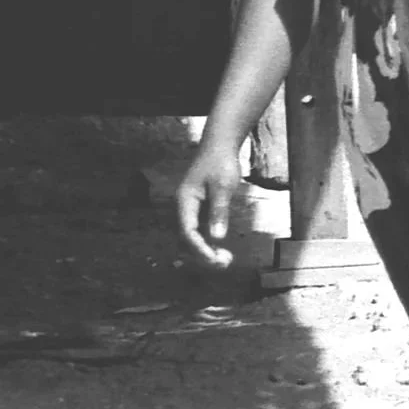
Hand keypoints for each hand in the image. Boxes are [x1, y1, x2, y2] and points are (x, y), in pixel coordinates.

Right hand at [173, 138, 247, 270]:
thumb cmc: (221, 162)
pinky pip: (198, 232)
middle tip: (225, 263)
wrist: (220, 145)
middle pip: (186, 239)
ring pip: (191, 238)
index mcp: (184, 201)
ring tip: (225, 259)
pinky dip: (208, 243)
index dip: (200, 248)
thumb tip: (216, 237)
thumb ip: (219, 210)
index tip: (216, 259)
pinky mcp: (198, 210)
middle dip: (202, 254)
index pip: (187, 232)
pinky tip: (221, 250)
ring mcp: (190, 209)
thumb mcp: (223, 185)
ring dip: (205, 251)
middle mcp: (183, 208)